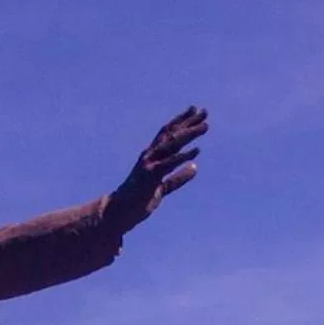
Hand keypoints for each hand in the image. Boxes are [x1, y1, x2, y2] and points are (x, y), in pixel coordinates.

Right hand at [107, 105, 207, 231]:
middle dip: (188, 122)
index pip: (168, 134)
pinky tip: (196, 150)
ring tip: (204, 127)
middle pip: (171, 134)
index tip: (196, 112)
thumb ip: (178, 177)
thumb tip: (195, 168)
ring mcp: (149, 164)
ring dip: (188, 134)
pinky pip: (169, 163)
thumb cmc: (137, 201)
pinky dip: (183, 156)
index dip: (182, 122)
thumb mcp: (162, 187)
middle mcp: (150, 156)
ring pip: (171, 144)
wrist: (118, 212)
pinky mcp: (150, 176)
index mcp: (152, 157)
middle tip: (204, 112)